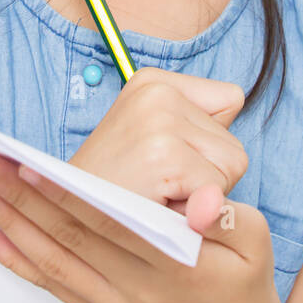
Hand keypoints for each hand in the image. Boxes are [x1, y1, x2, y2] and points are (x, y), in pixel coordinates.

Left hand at [0, 154, 291, 302]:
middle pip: (70, 240)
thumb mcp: (255, 241)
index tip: (31, 166)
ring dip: (12, 226)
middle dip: (23, 201)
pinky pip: (55, 288)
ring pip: (54, 263)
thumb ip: (227, 214)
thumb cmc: (245, 283)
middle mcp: (139, 293)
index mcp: (176, 266)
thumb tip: (202, 198)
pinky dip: (19, 264)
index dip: (67, 195)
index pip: (109, 224)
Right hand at [69, 64, 248, 220]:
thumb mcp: (152, 141)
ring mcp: (159, 120)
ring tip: (156, 196)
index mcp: (153, 81)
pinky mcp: (164, 154)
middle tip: (156, 186)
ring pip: (232, 165)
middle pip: (233, 141)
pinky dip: (195, 212)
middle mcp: (157, 91)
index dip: (207, 146)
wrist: (69, 220)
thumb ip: (201, 133)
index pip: (230, 100)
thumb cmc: (116, 189)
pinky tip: (157, 207)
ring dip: (201, 195)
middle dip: (206, 176)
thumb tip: (233, 138)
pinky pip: (218, 190)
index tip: (164, 160)